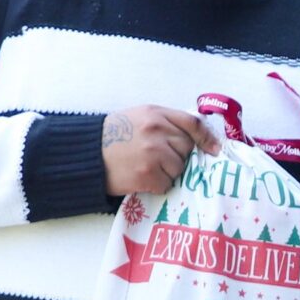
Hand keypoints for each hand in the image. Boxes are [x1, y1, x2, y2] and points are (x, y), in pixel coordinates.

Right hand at [101, 106, 218, 195]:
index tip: (214, 150)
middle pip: (187, 148)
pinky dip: (157, 185)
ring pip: (179, 168)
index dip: (207, 137)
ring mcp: (153, 154)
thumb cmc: (113, 136)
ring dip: (168, 172)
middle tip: (158, 158)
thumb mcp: (139, 117)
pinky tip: (142, 178)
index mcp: (155, 114)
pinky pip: (166, 184)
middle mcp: (156, 131)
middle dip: (178, 156)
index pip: (192, 123)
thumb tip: (197, 137)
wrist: (85, 154)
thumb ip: (166, 122)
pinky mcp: (147, 175)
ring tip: (146, 167)